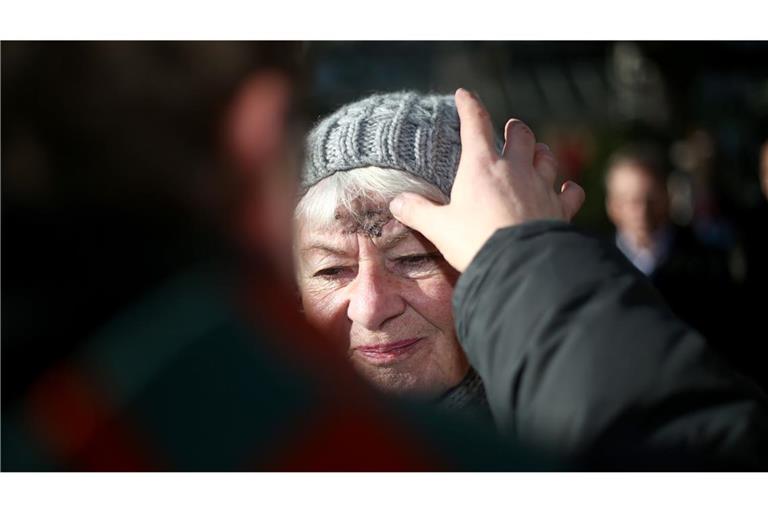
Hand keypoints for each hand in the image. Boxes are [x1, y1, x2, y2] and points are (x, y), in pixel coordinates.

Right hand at [389, 88, 584, 271]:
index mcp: (481, 166)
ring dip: (542, 153)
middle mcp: (515, 169)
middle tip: (511, 129)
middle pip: (521, 136)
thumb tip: (397, 203)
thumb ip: (417, 212)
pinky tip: (566, 190)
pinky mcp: (560, 209)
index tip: (464, 95)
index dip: (469, 106)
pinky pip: (571, 192)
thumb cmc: (474, 241)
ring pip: (547, 158)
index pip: (475, 124)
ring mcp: (541, 187)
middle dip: (515, 129)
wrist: (518, 265)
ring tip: (537, 154)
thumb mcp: (438, 228)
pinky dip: (568, 189)